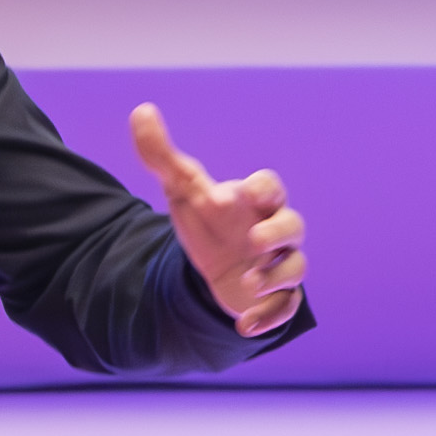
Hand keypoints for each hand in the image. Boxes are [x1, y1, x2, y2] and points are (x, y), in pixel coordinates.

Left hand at [127, 104, 308, 338]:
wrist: (219, 265)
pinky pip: (286, 307)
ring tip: (248, 282)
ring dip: (276, 276)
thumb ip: (161, 154)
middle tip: (255, 240)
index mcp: (254, 200)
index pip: (270, 186)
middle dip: (279, 232)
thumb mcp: (182, 188)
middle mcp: (274, 230)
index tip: (248, 192)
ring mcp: (279, 264)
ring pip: (296, 268)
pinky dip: (270, 317)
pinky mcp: (277, 296)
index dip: (264, 188)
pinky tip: (245, 326)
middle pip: (294, 225)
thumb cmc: (209, 218)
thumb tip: (139, 110)